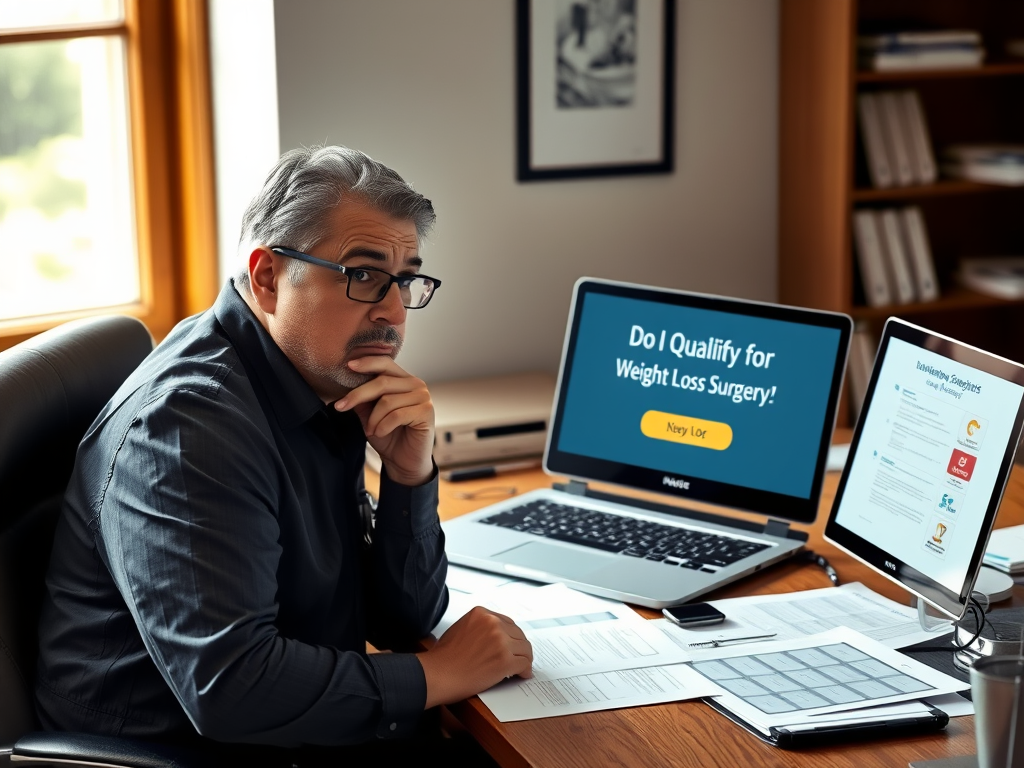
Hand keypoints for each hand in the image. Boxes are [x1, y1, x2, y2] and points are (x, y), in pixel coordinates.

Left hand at [335, 356, 433, 485]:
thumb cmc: (388, 435)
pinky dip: (383, 426)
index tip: (347, 366)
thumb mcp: (369, 414)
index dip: (366, 362)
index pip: (384, 363)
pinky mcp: (426, 412)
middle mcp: (416, 384)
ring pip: (387, 401)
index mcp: (403, 379)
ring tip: (370, 430)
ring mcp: (423, 397)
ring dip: (372, 419)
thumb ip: (362, 398)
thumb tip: (346, 383)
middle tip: (340, 407)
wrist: (404, 461)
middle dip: (358, 394)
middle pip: (382, 381)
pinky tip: (380, 433)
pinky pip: (396, 415)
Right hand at [417, 607, 533, 707]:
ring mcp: (500, 641)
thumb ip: (479, 627)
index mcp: (481, 614)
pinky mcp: (505, 660)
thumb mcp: (460, 628)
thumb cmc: (444, 657)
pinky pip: (524, 663)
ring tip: (522, 667)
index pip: (507, 622)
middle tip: (520, 657)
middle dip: (519, 647)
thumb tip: (494, 636)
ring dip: (524, 658)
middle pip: (518, 634)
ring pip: (525, 648)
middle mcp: (493, 623)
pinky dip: (525, 670)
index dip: (511, 636)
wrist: (438, 674)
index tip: (513, 644)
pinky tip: (522, 674)